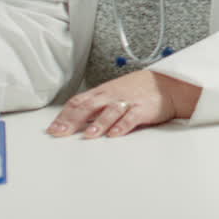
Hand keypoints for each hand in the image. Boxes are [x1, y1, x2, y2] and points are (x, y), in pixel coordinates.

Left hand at [46, 70, 200, 138]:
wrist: (166, 84)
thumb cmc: (137, 89)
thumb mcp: (112, 92)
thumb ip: (94, 105)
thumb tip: (72, 119)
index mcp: (102, 92)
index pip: (78, 102)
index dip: (64, 115)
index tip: (53, 129)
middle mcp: (112, 96)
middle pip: (89, 107)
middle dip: (73, 120)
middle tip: (61, 133)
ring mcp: (127, 102)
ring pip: (110, 111)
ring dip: (99, 123)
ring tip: (89, 135)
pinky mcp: (143, 109)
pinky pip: (131, 117)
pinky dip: (122, 125)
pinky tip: (115, 134)